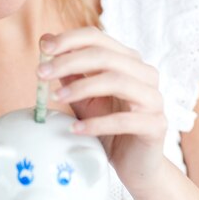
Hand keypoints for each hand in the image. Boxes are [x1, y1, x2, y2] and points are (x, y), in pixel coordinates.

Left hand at [39, 28, 166, 192]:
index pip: (97, 37)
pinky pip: (124, 120)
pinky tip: (75, 129)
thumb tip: (45, 40)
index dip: (69, 40)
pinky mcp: (156, 125)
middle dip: (69, 62)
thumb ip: (68, 70)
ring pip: (117, 81)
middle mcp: (145, 73)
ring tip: (56, 98)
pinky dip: (96, 123)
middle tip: (41, 73)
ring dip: (81, 87)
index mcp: (127, 60)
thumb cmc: (107, 123)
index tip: (43, 49)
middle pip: (105, 56)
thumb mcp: (82, 94)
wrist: (134, 162)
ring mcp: (153, 98)